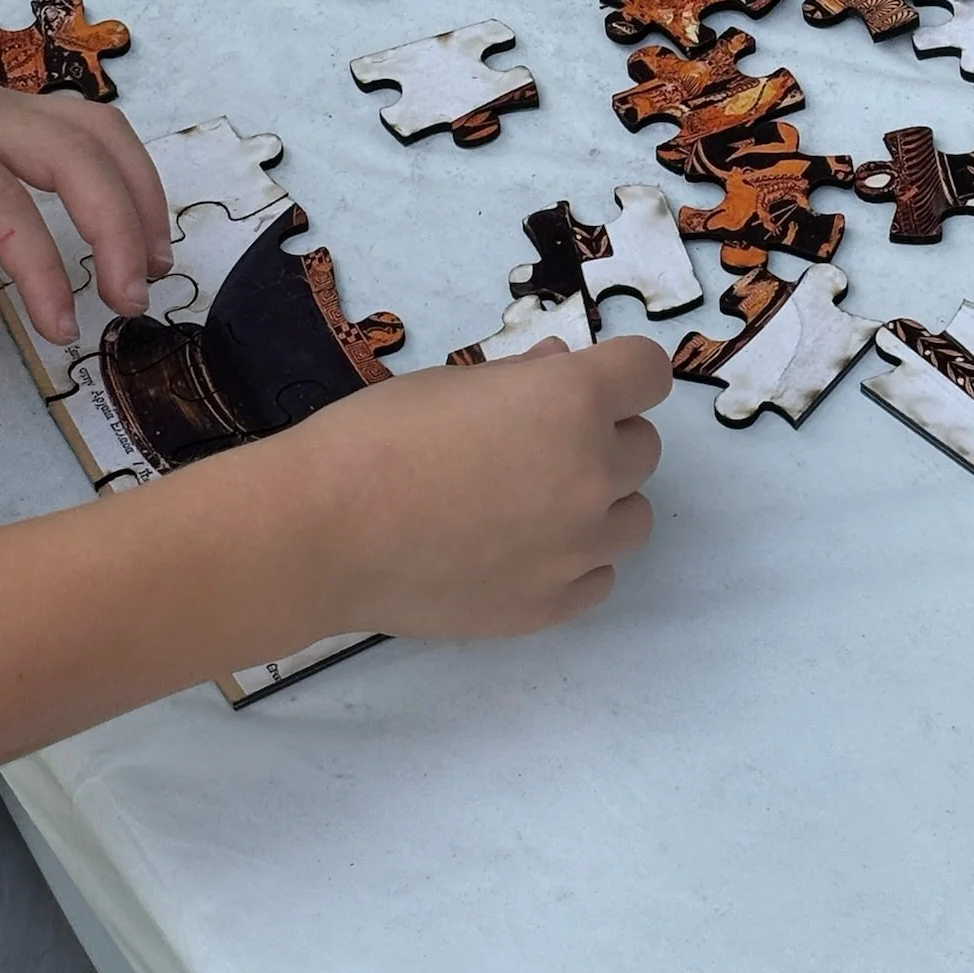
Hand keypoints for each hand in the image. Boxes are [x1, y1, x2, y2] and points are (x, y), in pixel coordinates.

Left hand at [0, 3, 169, 344]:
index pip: (9, 210)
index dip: (44, 275)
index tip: (61, 331)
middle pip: (80, 156)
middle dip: (120, 230)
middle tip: (130, 301)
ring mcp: (6, 102)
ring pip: (101, 131)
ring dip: (139, 194)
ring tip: (152, 261)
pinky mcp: (15, 106)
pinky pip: (92, 126)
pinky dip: (126, 170)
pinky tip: (131, 217)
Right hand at [242, 336, 672, 645]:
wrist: (324, 531)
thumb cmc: (378, 436)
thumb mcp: (454, 382)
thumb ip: (524, 377)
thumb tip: (560, 367)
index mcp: (573, 401)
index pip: (649, 372)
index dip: (620, 375)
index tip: (587, 384)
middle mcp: (594, 473)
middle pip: (643, 448)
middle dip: (602, 439)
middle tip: (535, 448)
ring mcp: (578, 548)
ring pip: (632, 518)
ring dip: (598, 504)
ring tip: (530, 506)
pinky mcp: (552, 605)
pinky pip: (597, 577)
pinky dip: (573, 563)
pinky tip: (519, 553)